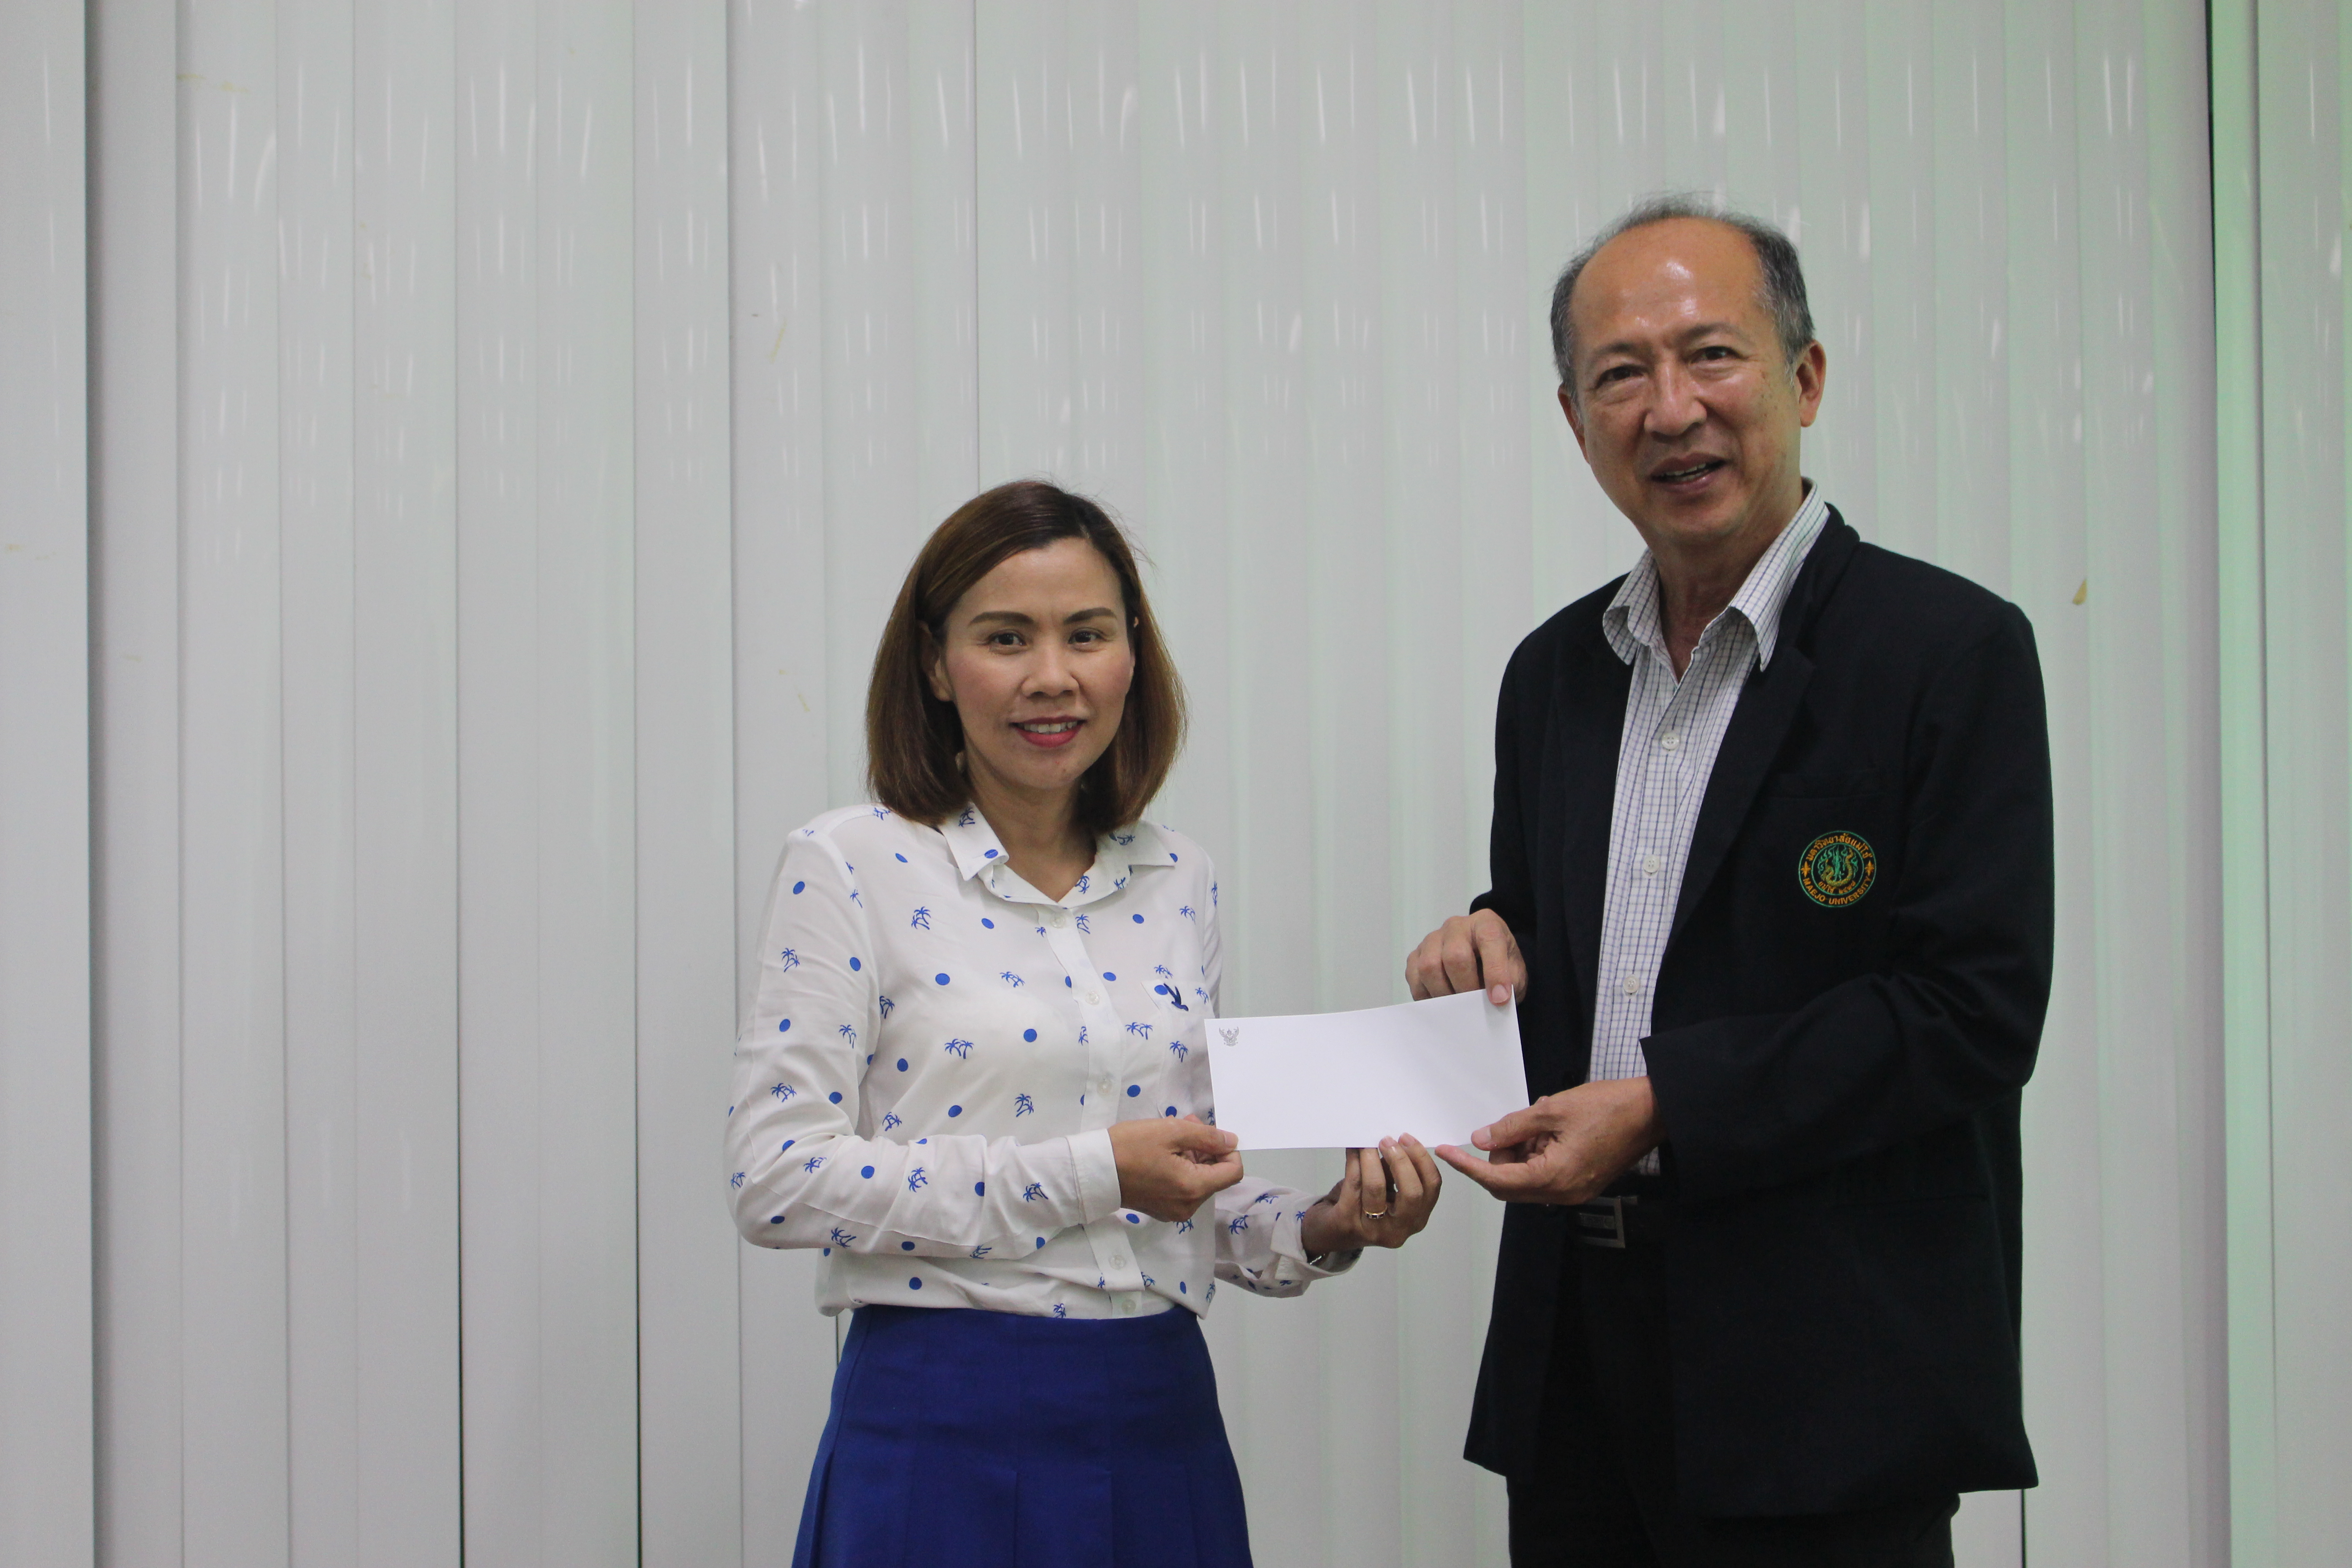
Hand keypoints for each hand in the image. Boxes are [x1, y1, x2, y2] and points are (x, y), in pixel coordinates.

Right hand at [1110, 1115, 1244, 1221]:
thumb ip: (1207, 1137)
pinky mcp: (1162, 1210)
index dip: (1228, 1149)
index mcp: (1193, 1189)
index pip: (1233, 1172)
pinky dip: (1182, 1169)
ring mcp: (1174, 1211)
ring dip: (1193, 1156)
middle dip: (1207, 1149)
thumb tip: (1231, 1142)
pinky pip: (1184, 1189)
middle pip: (1216, 1176)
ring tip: (1173, 1135)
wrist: (1093, 1170)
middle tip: (1186, 1124)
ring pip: (1200, 1181)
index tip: (1209, 1134)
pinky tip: (1165, 1153)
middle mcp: (1188, 1206)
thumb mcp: (1171, 1132)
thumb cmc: (1130, 1147)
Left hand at [1298, 1137, 1441, 1254]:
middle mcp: (1400, 1229)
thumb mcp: (1388, 1192)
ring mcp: (1374, 1229)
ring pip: (1377, 1187)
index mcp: (1417, 1218)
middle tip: (1387, 1140)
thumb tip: (1395, 1138)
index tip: (1407, 1138)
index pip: (1431, 1187)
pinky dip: (1354, 1161)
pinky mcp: (1348, 1222)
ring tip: (1366, 1142)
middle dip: (1401, 1161)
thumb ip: (1396, 1171)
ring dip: (1371, 1158)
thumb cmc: (1365, 1207)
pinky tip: (1353, 1148)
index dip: (1422, 1159)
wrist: (1333, 1232)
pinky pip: (1353, 1184)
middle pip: (1412, 1192)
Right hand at [1405, 909, 1526, 1006]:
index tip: (1500, 999)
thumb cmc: (1500, 965)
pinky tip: (1440, 1003)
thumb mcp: (1515, 972)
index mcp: (1486, 923)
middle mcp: (1457, 926)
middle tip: (1473, 1007)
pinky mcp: (1416, 953)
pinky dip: (1425, 994)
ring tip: (1456, 1007)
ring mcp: (1433, 938)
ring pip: (1429, 966)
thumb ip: (1509, 983)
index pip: (1489, 940)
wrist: (1483, 960)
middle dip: (1465, 987)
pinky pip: (1413, 975)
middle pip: (1454, 955)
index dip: (1495, 972)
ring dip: (1443, 993)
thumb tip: (1493, 1001)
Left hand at [1435, 1079, 1661, 1204]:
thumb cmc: (1608, 1107)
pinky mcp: (1581, 1184)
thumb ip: (1512, 1127)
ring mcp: (1574, 1191)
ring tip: (1538, 1123)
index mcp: (1554, 1177)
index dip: (1467, 1166)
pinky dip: (1536, 1155)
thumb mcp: (1551, 1110)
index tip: (1445, 1152)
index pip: (1496, 1179)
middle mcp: (1563, 1193)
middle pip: (1508, 1185)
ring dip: (1519, 1154)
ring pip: (1526, 1180)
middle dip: (1498, 1158)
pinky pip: (1545, 1176)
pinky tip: (1548, 1131)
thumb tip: (1482, 1139)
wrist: (1651, 1112)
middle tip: (1505, 1128)